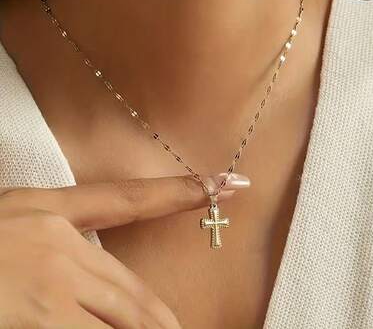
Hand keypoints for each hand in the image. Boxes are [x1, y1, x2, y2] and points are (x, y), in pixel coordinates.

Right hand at [0, 173, 249, 327]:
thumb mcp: (16, 229)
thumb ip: (67, 243)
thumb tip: (103, 278)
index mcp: (49, 213)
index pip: (131, 199)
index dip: (182, 191)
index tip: (227, 182)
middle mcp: (57, 248)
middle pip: (138, 295)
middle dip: (163, 322)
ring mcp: (47, 292)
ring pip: (126, 322)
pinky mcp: (36, 325)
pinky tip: (86, 324)